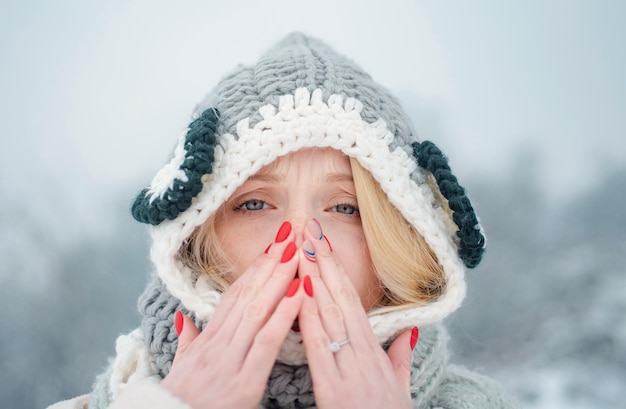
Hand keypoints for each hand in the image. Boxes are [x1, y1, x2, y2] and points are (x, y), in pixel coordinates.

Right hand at [161, 222, 304, 408]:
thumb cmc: (179, 402)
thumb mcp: (181, 368)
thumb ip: (186, 342)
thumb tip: (184, 319)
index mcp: (208, 340)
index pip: (234, 295)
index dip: (254, 268)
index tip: (272, 244)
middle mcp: (218, 344)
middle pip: (247, 294)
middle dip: (270, 262)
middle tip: (289, 233)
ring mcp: (231, 361)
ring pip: (258, 310)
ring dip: (280, 278)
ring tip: (298, 251)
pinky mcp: (244, 382)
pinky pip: (267, 342)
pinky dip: (284, 315)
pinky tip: (300, 292)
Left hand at [297, 222, 414, 408]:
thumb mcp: (400, 388)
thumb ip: (401, 357)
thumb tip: (408, 330)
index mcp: (374, 352)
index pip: (351, 301)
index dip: (335, 269)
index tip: (321, 242)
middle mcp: (364, 354)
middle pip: (340, 298)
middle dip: (322, 261)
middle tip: (308, 228)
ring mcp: (352, 369)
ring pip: (331, 315)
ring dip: (314, 278)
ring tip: (301, 247)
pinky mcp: (338, 388)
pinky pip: (322, 347)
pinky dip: (311, 317)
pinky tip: (302, 292)